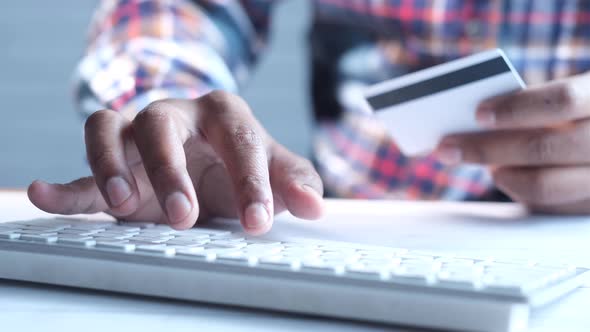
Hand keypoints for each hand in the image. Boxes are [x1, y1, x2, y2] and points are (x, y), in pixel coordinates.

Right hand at [28, 91, 323, 234]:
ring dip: (110, 164)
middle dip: (170, 170)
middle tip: (183, 216)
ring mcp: (137, 138)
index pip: (237, 139)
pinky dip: (62, 184)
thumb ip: (295, 182)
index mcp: (223, 114)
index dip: (250, 181)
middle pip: (160, 126)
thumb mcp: (275, 170)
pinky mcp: (113, 166)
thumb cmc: (243, 161)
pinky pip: (80, 168)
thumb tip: (313, 205)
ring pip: (107, 130)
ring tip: (122, 204)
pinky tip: (43, 193)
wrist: (212, 159)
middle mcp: (175, 118)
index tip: (258, 221)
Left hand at [435, 73, 589, 213]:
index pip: (563, 100)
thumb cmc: (584, 116)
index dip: (516, 108)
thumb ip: (536, 105)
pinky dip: (518, 190)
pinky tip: (504, 175)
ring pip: (544, 185)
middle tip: (446, 146)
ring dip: (500, 173)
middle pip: (542, 147)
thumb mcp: (576, 100)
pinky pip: (549, 207)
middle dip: (485, 147)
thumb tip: (475, 118)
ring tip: (474, 160)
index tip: (478, 113)